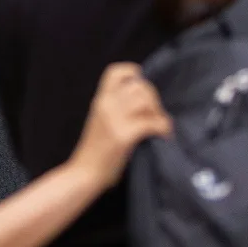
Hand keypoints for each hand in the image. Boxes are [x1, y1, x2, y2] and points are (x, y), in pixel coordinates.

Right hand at [69, 63, 172, 188]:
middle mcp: (105, 105)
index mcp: (99, 100)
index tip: (143, 85)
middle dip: (154, 99)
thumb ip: (116, 108)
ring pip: (146, 101)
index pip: (116, 72)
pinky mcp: (123, 135)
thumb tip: (146, 101)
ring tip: (159, 125)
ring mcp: (114, 120)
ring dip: (159, 112)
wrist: (84, 174)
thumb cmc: (95, 151)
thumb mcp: (100, 121)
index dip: (133, 73)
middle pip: (139, 86)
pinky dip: (163, 128)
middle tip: (156, 115)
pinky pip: (153, 122)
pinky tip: (163, 136)